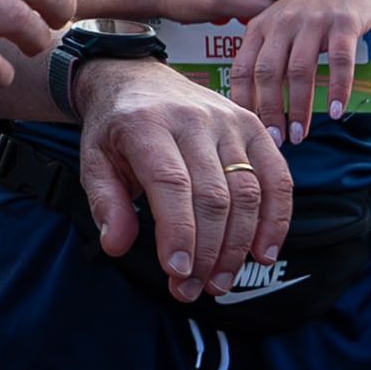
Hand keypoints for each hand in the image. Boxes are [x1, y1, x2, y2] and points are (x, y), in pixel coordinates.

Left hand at [73, 56, 295, 301]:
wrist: (135, 79)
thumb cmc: (114, 129)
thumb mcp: (92, 160)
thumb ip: (105, 202)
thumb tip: (116, 246)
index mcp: (146, 124)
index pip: (171, 184)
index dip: (179, 233)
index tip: (177, 274)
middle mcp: (193, 119)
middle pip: (214, 195)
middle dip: (207, 251)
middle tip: (195, 290)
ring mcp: (229, 121)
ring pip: (248, 192)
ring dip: (238, 245)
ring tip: (220, 282)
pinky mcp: (255, 127)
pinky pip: (277, 178)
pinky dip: (276, 220)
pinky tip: (262, 253)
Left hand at [228, 0, 370, 144]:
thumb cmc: (309, 11)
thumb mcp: (278, 27)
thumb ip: (264, 56)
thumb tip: (249, 104)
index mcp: (259, 27)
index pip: (241, 68)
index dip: (243, 101)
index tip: (246, 129)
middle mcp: (281, 23)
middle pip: (267, 73)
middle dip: (270, 111)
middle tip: (276, 140)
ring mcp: (311, 22)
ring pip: (299, 71)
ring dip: (300, 107)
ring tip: (302, 134)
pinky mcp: (342, 23)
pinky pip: (338, 61)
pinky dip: (338, 89)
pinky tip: (338, 111)